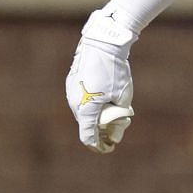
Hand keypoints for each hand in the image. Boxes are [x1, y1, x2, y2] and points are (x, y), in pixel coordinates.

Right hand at [65, 10, 137, 152]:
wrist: (102, 44)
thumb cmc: (115, 72)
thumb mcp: (122, 98)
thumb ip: (118, 119)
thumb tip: (115, 135)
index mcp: (85, 110)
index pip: (88, 137)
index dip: (99, 146)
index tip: (109, 149)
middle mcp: (73, 103)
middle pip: (87, 124)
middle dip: (102, 129)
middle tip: (120, 125)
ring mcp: (70, 92)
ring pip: (84, 112)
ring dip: (97, 116)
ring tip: (116, 106)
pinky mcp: (71, 83)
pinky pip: (82, 100)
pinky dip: (93, 104)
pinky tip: (107, 95)